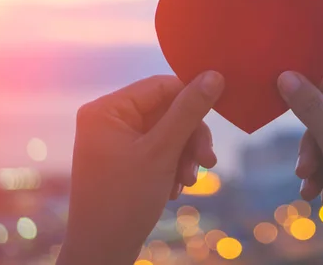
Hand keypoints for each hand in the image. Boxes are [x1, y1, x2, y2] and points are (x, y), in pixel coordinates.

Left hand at [57, 72, 223, 264]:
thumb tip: (214, 75)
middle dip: (189, 137)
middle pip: (167, 110)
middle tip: (206, 161)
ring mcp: (115, 140)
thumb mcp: (163, 151)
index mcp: (106, 110)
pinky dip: (173, 165)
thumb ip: (189, 111)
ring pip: (167, 131)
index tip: (220, 111)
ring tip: (188, 181)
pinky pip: (159, 148)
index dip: (192, 97)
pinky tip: (176, 187)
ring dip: (184, 155)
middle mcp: (108, 120)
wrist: (102, 253)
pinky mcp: (124, 159)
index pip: (161, 86)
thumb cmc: (126, 201)